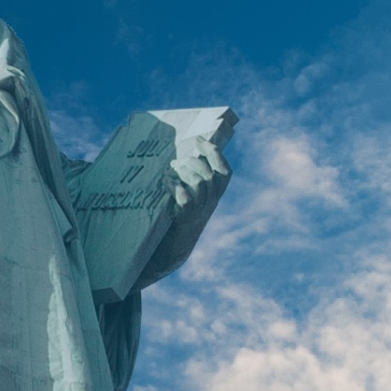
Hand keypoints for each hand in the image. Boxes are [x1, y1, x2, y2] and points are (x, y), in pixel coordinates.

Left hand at [141, 136, 232, 287]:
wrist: (171, 251)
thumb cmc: (178, 218)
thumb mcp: (192, 199)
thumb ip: (193, 180)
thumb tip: (186, 155)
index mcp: (215, 196)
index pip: (225, 171)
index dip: (214, 153)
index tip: (199, 139)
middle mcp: (211, 203)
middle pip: (211, 175)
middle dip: (193, 162)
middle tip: (177, 161)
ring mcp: (198, 212)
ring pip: (200, 184)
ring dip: (184, 172)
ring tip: (169, 171)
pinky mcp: (184, 219)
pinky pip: (184, 198)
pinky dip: (174, 186)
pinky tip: (165, 182)